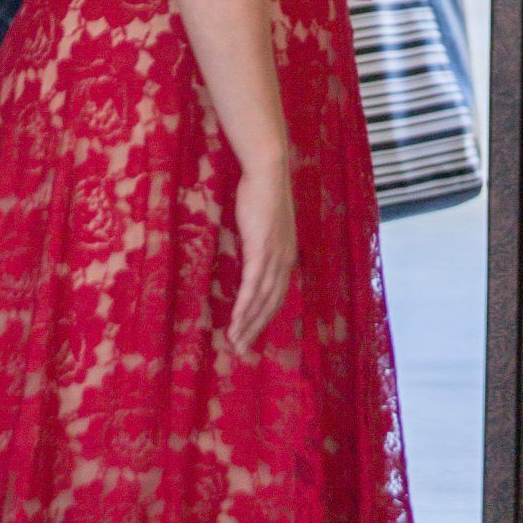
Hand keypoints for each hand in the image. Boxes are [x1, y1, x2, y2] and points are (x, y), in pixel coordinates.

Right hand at [229, 158, 296, 357]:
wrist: (268, 172)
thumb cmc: (264, 192)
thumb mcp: (266, 223)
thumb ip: (263, 241)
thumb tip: (253, 252)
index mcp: (287, 255)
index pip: (278, 294)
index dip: (265, 316)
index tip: (252, 333)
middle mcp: (285, 260)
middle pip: (272, 304)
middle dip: (257, 329)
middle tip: (242, 350)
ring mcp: (275, 257)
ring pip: (262, 301)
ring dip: (248, 324)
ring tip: (235, 343)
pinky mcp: (261, 251)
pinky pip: (252, 287)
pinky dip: (244, 307)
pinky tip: (235, 322)